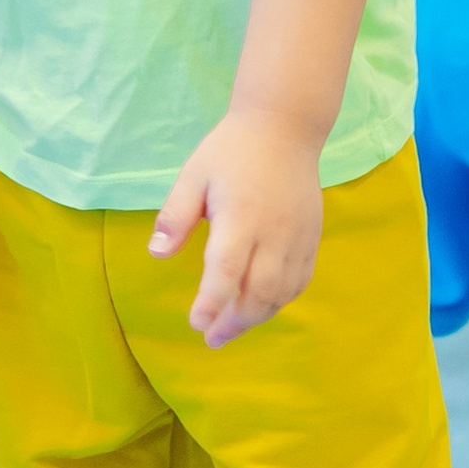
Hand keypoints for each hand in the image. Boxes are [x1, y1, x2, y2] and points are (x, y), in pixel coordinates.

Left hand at [149, 108, 325, 348]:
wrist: (285, 129)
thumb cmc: (230, 151)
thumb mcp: (193, 176)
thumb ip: (175, 216)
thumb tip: (156, 253)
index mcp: (240, 216)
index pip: (226, 270)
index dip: (212, 302)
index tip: (197, 324)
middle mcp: (274, 232)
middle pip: (258, 291)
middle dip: (235, 321)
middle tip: (211, 338)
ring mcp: (298, 237)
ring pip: (282, 292)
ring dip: (257, 316)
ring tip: (232, 329)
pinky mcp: (312, 237)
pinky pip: (300, 280)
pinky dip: (281, 301)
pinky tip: (261, 307)